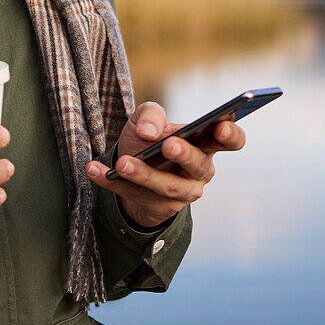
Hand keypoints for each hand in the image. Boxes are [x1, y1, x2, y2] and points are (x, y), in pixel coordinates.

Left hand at [85, 101, 245, 229]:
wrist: (130, 166)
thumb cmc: (148, 138)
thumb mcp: (147, 118)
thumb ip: (150, 115)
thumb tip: (149, 133)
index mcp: (205, 143)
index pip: (230, 140)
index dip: (230, 134)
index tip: (221, 126)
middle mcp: (200, 171)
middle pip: (198, 166)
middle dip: (184, 155)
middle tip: (168, 145)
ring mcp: (181, 194)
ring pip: (166, 187)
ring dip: (144, 175)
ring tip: (122, 164)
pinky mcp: (157, 208)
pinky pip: (134, 196)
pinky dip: (110, 183)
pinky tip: (93, 170)